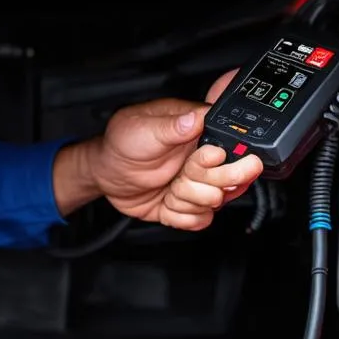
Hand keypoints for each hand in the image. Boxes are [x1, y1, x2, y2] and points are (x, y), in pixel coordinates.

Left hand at [74, 70, 260, 227]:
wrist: (106, 173)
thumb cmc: (122, 143)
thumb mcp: (143, 128)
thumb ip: (172, 126)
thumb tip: (195, 117)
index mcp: (198, 132)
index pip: (232, 145)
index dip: (218, 158)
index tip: (202, 160)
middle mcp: (203, 158)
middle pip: (232, 178)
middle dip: (206, 183)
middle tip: (183, 178)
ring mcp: (198, 183)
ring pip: (215, 202)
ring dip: (188, 200)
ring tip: (170, 189)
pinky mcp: (188, 205)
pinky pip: (201, 220)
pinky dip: (181, 217)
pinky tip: (167, 203)